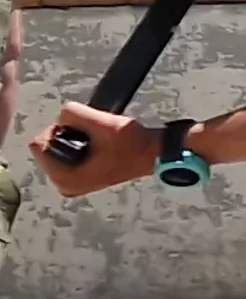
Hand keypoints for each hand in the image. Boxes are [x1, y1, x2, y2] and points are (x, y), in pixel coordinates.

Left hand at [31, 104, 152, 197]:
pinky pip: (64, 153)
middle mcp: (64, 185)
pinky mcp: (78, 178)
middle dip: (67, 135)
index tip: (84, 133)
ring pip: (55, 146)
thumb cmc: (132, 145)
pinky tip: (95, 146)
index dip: (60, 130)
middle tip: (93, 138)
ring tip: (96, 142)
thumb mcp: (101, 122)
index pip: (39, 144)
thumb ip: (71, 114)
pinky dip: (77, 144)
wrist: (152, 153)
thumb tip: (61, 116)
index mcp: (65, 178)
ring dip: (73, 138)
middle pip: (46, 145)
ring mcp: (70, 183)